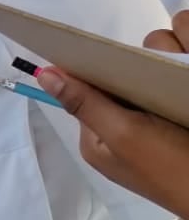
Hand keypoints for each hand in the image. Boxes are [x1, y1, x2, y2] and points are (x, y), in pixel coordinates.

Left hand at [34, 13, 188, 217]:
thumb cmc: (170, 166)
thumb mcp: (123, 133)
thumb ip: (86, 103)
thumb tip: (44, 74)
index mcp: (95, 140)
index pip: (84, 91)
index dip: (95, 70)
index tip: (116, 53)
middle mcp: (118, 136)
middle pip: (114, 88)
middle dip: (133, 75)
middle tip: (156, 72)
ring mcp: (149, 134)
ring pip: (143, 90)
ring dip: (157, 78)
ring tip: (172, 82)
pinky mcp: (174, 129)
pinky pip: (165, 99)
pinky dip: (171, 90)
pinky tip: (179, 86)